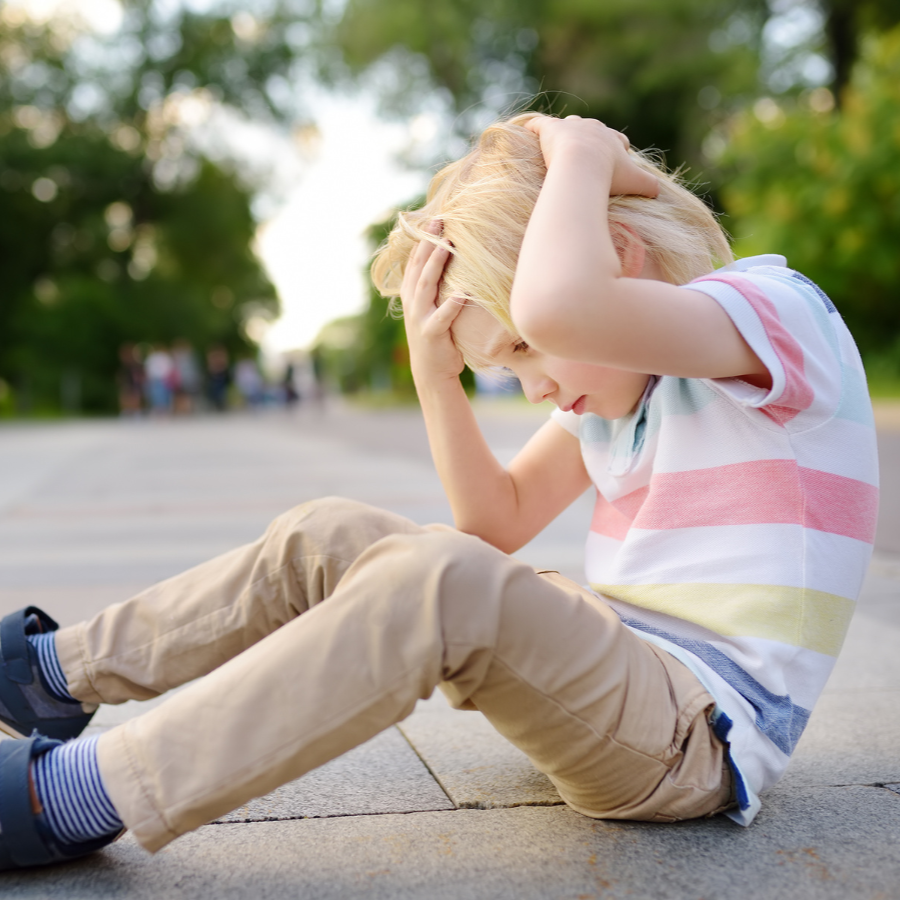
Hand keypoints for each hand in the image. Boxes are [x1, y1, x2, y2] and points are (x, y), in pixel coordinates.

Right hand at [400, 222, 465, 384]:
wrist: (431, 371)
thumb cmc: (438, 335)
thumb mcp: (432, 307)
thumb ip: (437, 286)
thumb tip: (453, 260)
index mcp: (412, 293)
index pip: (416, 260)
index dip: (424, 239)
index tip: (436, 218)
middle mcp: (413, 302)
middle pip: (420, 267)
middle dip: (429, 243)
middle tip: (440, 221)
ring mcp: (420, 317)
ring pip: (427, 286)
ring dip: (436, 265)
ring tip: (448, 246)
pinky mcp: (431, 333)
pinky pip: (442, 317)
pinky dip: (451, 305)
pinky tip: (462, 293)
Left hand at [525, 115, 658, 198]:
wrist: (583, 165)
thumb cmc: (609, 174)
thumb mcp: (635, 182)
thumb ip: (649, 186)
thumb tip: (659, 192)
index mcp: (612, 139)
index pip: (617, 140)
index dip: (616, 148)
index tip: (615, 158)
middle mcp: (593, 128)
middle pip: (593, 130)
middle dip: (591, 139)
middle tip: (586, 153)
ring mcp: (570, 126)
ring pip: (569, 124)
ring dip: (566, 132)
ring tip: (559, 143)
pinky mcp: (550, 129)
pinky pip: (539, 124)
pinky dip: (534, 128)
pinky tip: (528, 133)